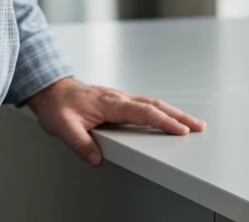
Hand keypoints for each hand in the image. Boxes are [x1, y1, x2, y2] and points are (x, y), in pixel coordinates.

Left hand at [24, 77, 206, 166]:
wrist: (49, 89)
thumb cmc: (57, 105)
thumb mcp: (63, 126)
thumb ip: (80, 143)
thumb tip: (97, 159)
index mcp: (109, 103)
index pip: (142, 112)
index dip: (163, 121)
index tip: (181, 130)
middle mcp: (117, 98)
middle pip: (154, 105)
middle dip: (179, 115)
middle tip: (199, 126)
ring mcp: (119, 98)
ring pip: (151, 104)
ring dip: (172, 113)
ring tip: (191, 124)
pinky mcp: (118, 102)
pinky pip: (144, 105)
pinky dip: (160, 111)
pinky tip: (167, 118)